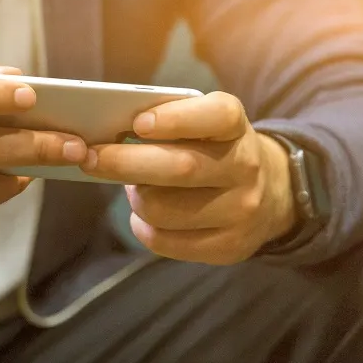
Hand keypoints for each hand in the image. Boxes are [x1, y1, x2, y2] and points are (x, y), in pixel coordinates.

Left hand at [81, 91, 296, 264]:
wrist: (271, 194)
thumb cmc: (213, 151)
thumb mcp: (204, 126)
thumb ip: (166, 123)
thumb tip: (106, 134)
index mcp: (236, 127)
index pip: (216, 116)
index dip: (175, 119)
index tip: (138, 124)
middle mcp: (246, 167)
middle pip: (180, 168)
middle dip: (125, 163)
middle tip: (90, 158)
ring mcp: (241, 210)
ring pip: (165, 209)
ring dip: (135, 199)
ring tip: (134, 189)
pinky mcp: (230, 246)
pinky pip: (166, 241)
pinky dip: (143, 227)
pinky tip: (145, 217)